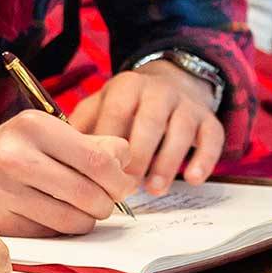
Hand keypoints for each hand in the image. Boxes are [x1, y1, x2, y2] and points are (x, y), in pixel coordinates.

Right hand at [0, 109, 133, 236]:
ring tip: (79, 208)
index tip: (121, 186)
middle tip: (103, 201)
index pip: (97, 161)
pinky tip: (52, 214)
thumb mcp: (50, 133)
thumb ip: (94, 145)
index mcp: (33, 126)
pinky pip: (49, 235)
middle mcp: (13, 156)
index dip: (118, 180)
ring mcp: (0, 191)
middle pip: (88, 194)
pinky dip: (60, 229)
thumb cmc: (16, 148)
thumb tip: (125, 161)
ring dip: (86, 219)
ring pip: (72, 221)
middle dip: (105, 203)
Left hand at [69, 61, 223, 194]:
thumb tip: (59, 152)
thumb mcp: (101, 104)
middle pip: (150, 121)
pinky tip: (192, 180)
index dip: (109, 142)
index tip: (100, 171)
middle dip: (138, 155)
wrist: (172, 82)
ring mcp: (187, 104)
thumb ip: (83, 124)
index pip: (117, 111)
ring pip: (181, 131)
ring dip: (167, 163)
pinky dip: (204, 160)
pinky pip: (212, 138)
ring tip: (154, 189)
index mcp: (127, 86)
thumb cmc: (127, 105)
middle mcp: (159, 90)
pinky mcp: (210, 119)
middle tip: (126, 186)